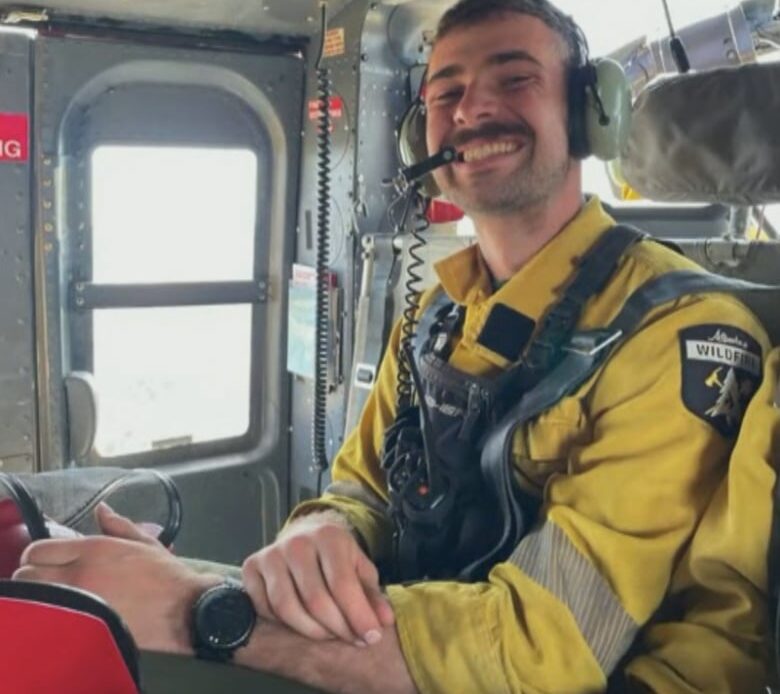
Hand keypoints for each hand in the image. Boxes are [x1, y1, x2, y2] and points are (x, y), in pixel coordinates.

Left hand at [13, 504, 218, 653]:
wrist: (182, 608)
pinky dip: (53, 614)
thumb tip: (101, 509)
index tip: (48, 561)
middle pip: (28, 574)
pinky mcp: (83, 624)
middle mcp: (80, 573)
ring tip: (57, 595)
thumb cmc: (165, 575)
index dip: (38, 555)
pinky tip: (69, 612)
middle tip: (49, 578)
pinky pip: (52, 617)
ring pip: (35, 598)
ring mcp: (79, 601)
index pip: (39, 550)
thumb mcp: (144, 542)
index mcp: (93, 549)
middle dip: (34, 575)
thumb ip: (117, 524)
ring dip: (40, 595)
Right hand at [242, 512, 394, 646]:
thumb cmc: (336, 557)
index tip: (371, 637)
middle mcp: (297, 542)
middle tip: (352, 639)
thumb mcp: (360, 568)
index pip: (342, 585)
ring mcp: (271, 554)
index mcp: (328, 537)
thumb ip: (372, 595)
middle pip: (316, 600)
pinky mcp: (251, 567)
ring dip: (311, 631)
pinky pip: (265, 609)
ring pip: (287, 608)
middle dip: (338, 628)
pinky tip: (302, 622)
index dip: (358, 616)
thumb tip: (384, 621)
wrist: (304, 535)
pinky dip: (284, 624)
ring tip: (329, 633)